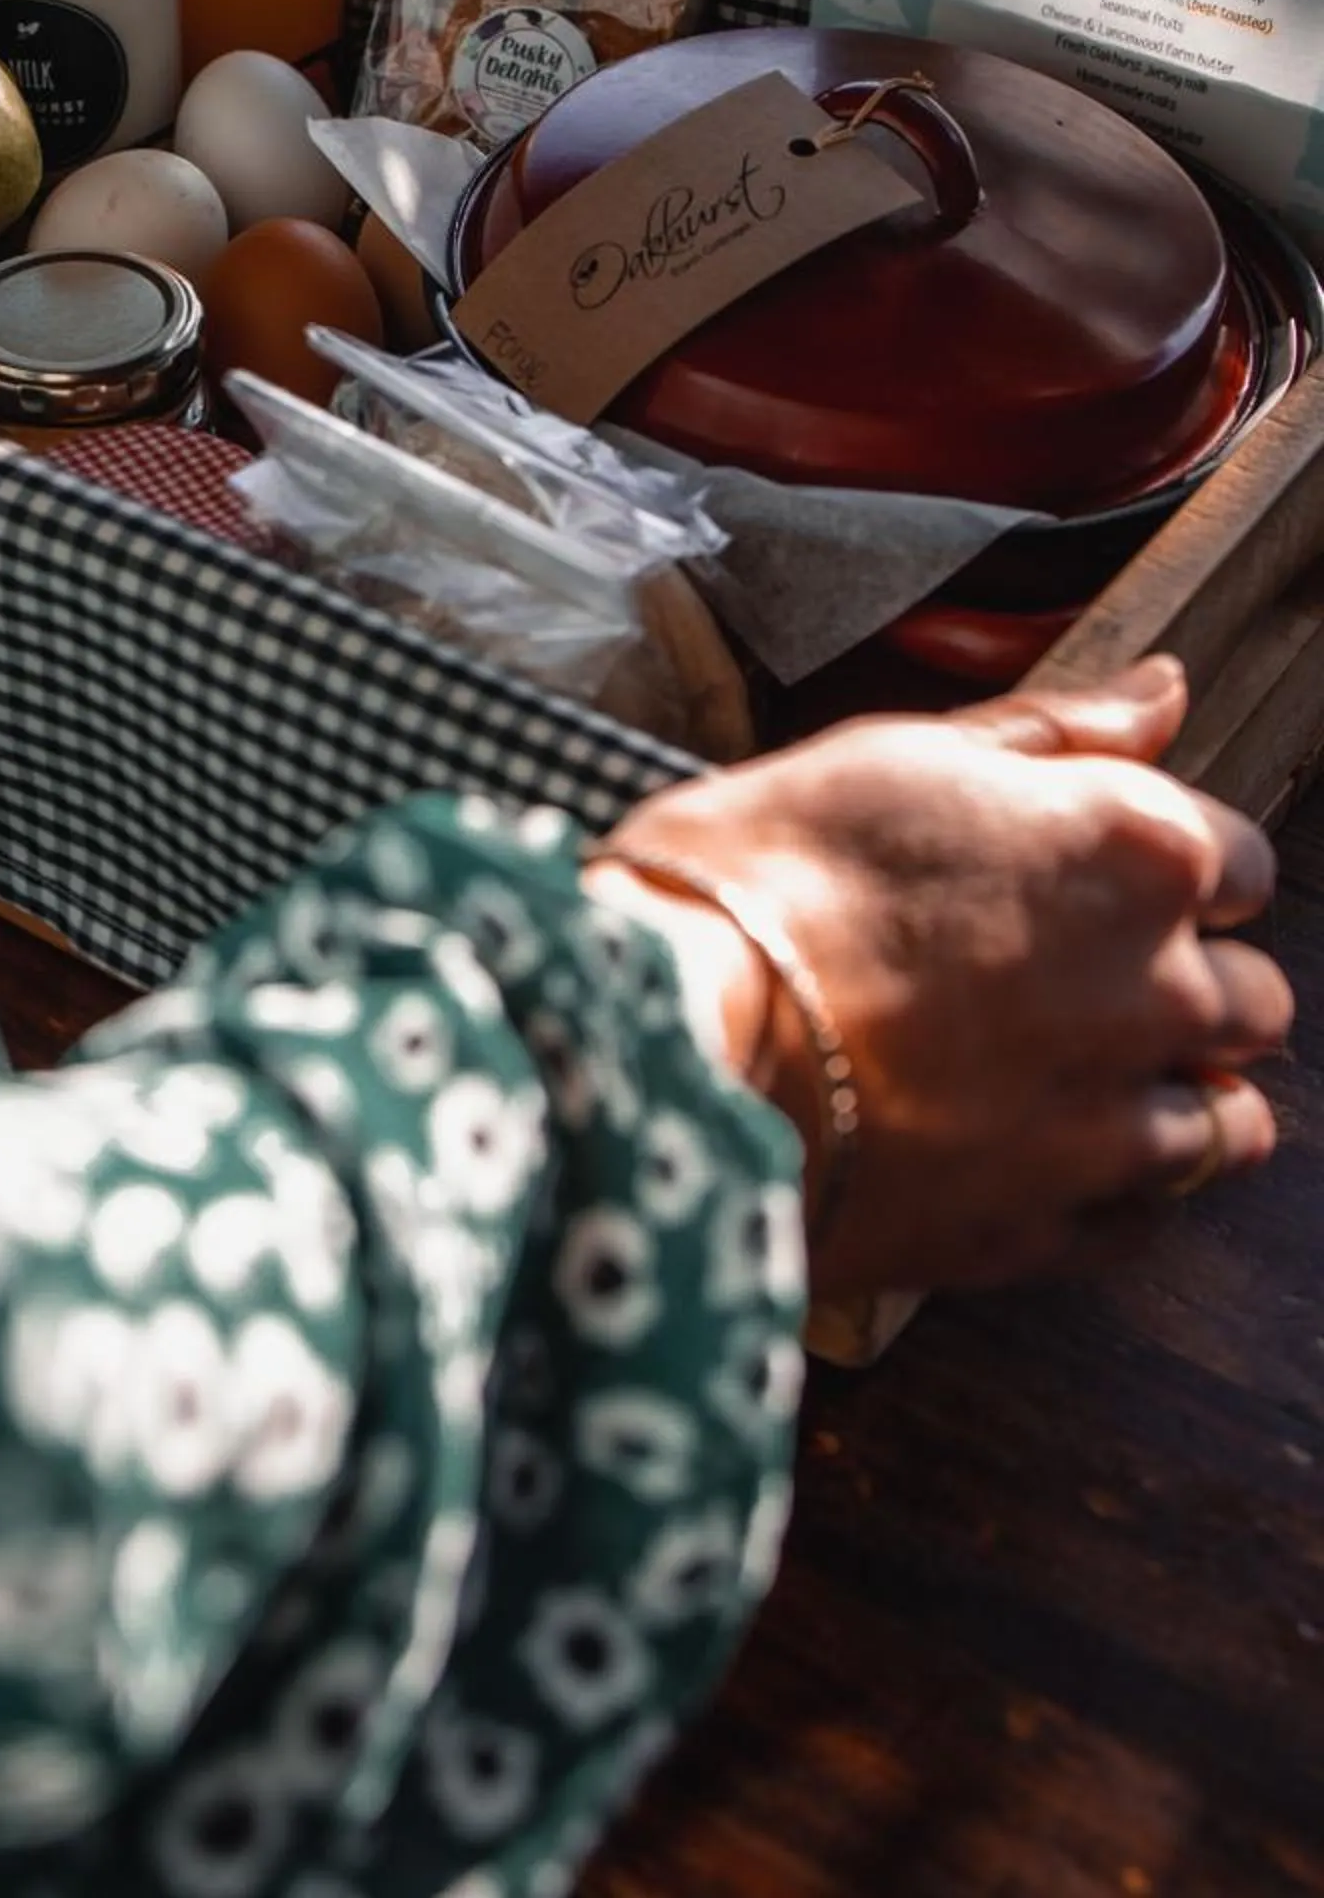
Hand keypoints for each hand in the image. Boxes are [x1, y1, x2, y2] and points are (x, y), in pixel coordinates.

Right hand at [592, 658, 1291, 1298]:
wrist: (671, 1046)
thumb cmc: (764, 873)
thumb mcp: (898, 755)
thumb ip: (1054, 731)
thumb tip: (1165, 691)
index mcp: (1137, 853)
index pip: (1243, 861)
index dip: (1164, 865)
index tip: (1087, 874)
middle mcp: (1160, 993)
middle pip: (1254, 1000)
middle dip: (1186, 986)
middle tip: (1063, 977)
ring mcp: (1113, 1127)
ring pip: (1228, 1127)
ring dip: (1170, 1097)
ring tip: (1059, 1078)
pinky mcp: (1049, 1232)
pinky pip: (1141, 1222)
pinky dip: (1105, 1192)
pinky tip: (1023, 1152)